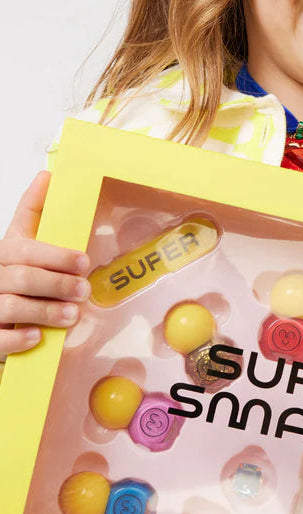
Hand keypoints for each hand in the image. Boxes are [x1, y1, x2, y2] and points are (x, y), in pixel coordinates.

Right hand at [0, 172, 90, 359]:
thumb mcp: (22, 243)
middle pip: (20, 277)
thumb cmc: (15, 275)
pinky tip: (37, 338)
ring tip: (73, 315)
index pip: (25, 249)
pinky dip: (17, 339)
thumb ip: (34, 213)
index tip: (83, 261)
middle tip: (84, 290)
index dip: (55, 255)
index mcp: (5, 253)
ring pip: (10, 307)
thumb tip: (48, 174)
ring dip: (45, 311)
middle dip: (56, 283)